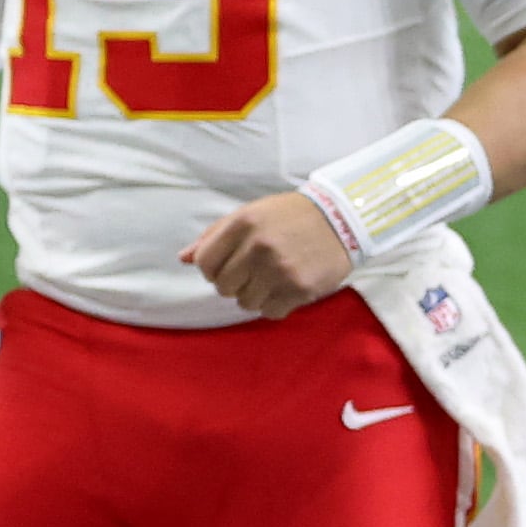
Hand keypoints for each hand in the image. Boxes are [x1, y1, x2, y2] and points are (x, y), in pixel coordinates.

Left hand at [180, 191, 353, 315]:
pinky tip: (285, 288)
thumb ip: (215, 235)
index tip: (227, 266)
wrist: (341, 219)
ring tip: (272, 278)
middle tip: (253, 272)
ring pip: (245, 303)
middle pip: (223, 286)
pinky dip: (274, 305)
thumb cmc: (290, 216)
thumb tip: (184, 258)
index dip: (211, 269)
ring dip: (254, 295)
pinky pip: (269, 312)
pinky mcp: (298, 288)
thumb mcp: (250, 214)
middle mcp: (258, 247)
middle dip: (234, 283)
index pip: (205, 262)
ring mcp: (278, 270)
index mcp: (243, 223)